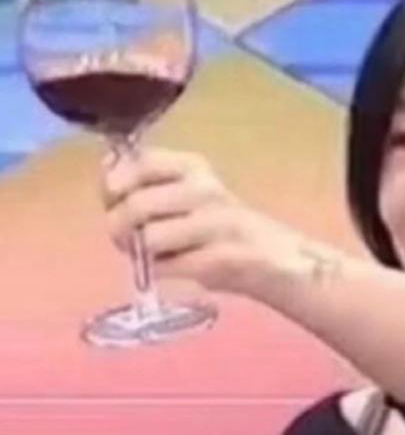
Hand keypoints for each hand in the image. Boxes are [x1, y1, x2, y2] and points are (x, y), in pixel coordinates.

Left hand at [102, 147, 312, 297]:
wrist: (269, 254)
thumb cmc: (215, 222)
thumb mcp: (183, 190)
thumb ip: (143, 180)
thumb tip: (105, 170)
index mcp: (194, 166)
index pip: (140, 163)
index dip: (116, 184)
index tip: (116, 198)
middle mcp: (205, 189)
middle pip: (136, 205)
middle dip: (119, 227)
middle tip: (128, 237)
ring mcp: (215, 224)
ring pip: (148, 238)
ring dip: (141, 252)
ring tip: (156, 253)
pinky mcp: (218, 258)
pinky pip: (164, 267)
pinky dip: (159, 271)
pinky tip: (176, 265)